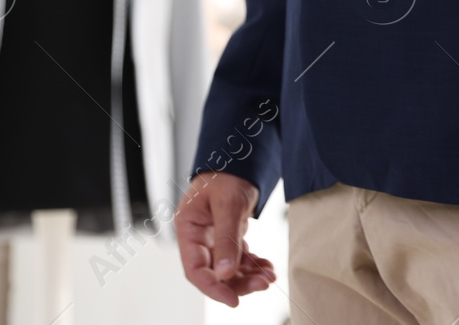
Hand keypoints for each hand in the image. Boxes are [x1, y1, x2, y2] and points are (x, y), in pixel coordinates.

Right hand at [174, 172, 277, 305]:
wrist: (240, 158)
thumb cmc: (227, 174)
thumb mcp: (228, 204)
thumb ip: (226, 239)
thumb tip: (224, 274)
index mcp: (188, 229)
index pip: (195, 269)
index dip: (213, 288)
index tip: (233, 299)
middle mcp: (198, 237)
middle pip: (214, 272)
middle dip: (238, 282)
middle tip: (262, 284)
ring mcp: (213, 238)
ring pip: (228, 268)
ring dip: (249, 275)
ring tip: (269, 276)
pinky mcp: (228, 236)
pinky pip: (239, 258)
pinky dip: (253, 264)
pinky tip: (267, 267)